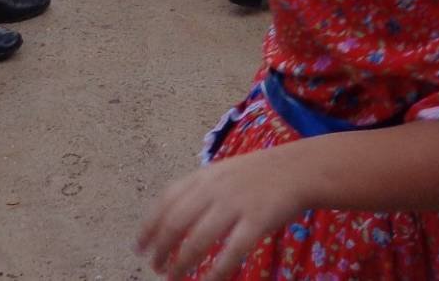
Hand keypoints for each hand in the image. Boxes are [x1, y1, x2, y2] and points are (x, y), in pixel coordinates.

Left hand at [138, 150, 304, 278]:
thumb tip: (170, 218)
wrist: (299, 168)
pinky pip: (231, 251)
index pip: (165, 201)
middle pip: (176, 222)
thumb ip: (199, 191)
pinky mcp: (257, 220)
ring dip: (180, 263)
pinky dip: (215, 272)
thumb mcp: (223, 173)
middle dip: (161, 248)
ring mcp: (236, 204)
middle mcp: (215, 189)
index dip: (148, 226)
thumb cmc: (259, 174)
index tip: (139, 247)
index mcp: (205, 176)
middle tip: (155, 267)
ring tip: (172, 278)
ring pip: (198, 240)